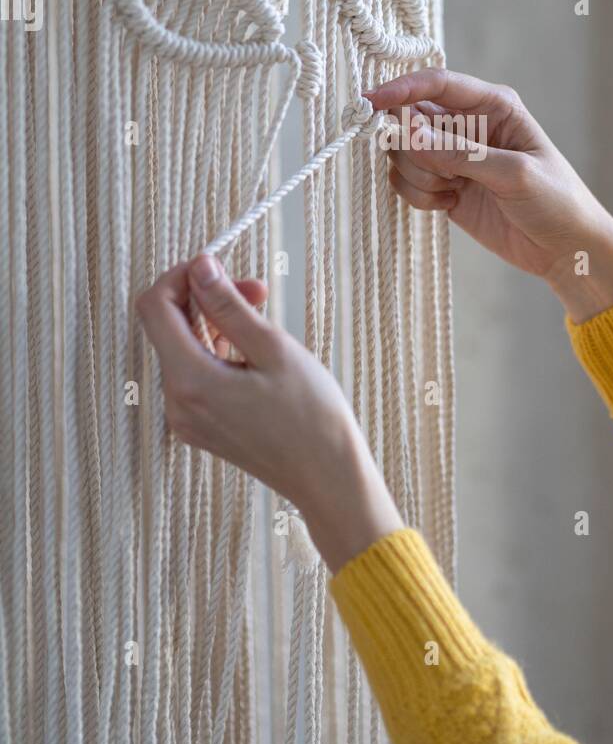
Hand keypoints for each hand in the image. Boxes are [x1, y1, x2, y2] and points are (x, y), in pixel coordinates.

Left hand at [135, 256, 402, 572]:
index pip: (155, 308)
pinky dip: (219, 350)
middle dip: (206, 298)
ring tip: (263, 315)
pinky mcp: (202, 425)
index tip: (216, 266)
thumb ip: (228, 306)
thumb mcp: (272, 349)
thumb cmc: (311, 416)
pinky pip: (196, 373)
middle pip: (169, 327)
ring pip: (184, 348)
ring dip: (216, 322)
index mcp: (190, 381)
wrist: (327, 476)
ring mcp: (187, 417)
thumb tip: (199, 267)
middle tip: (256, 289)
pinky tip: (254, 348)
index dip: (180, 277)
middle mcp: (177, 402)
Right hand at [366, 68, 612, 324]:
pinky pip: (406, 180)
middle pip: (409, 119)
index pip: (437, 84)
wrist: (565, 249)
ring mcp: (452, 155)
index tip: (370, 103)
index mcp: (493, 105)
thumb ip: (461, 153)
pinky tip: (449, 204)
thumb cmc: (555, 200)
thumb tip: (409, 131)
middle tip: (444, 174)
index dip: (401, 90)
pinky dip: (418, 195)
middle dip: (413, 148)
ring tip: (453, 192)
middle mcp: (468, 124)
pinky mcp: (443, 184)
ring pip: (402, 152)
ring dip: (418, 175)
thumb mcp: (513, 174)